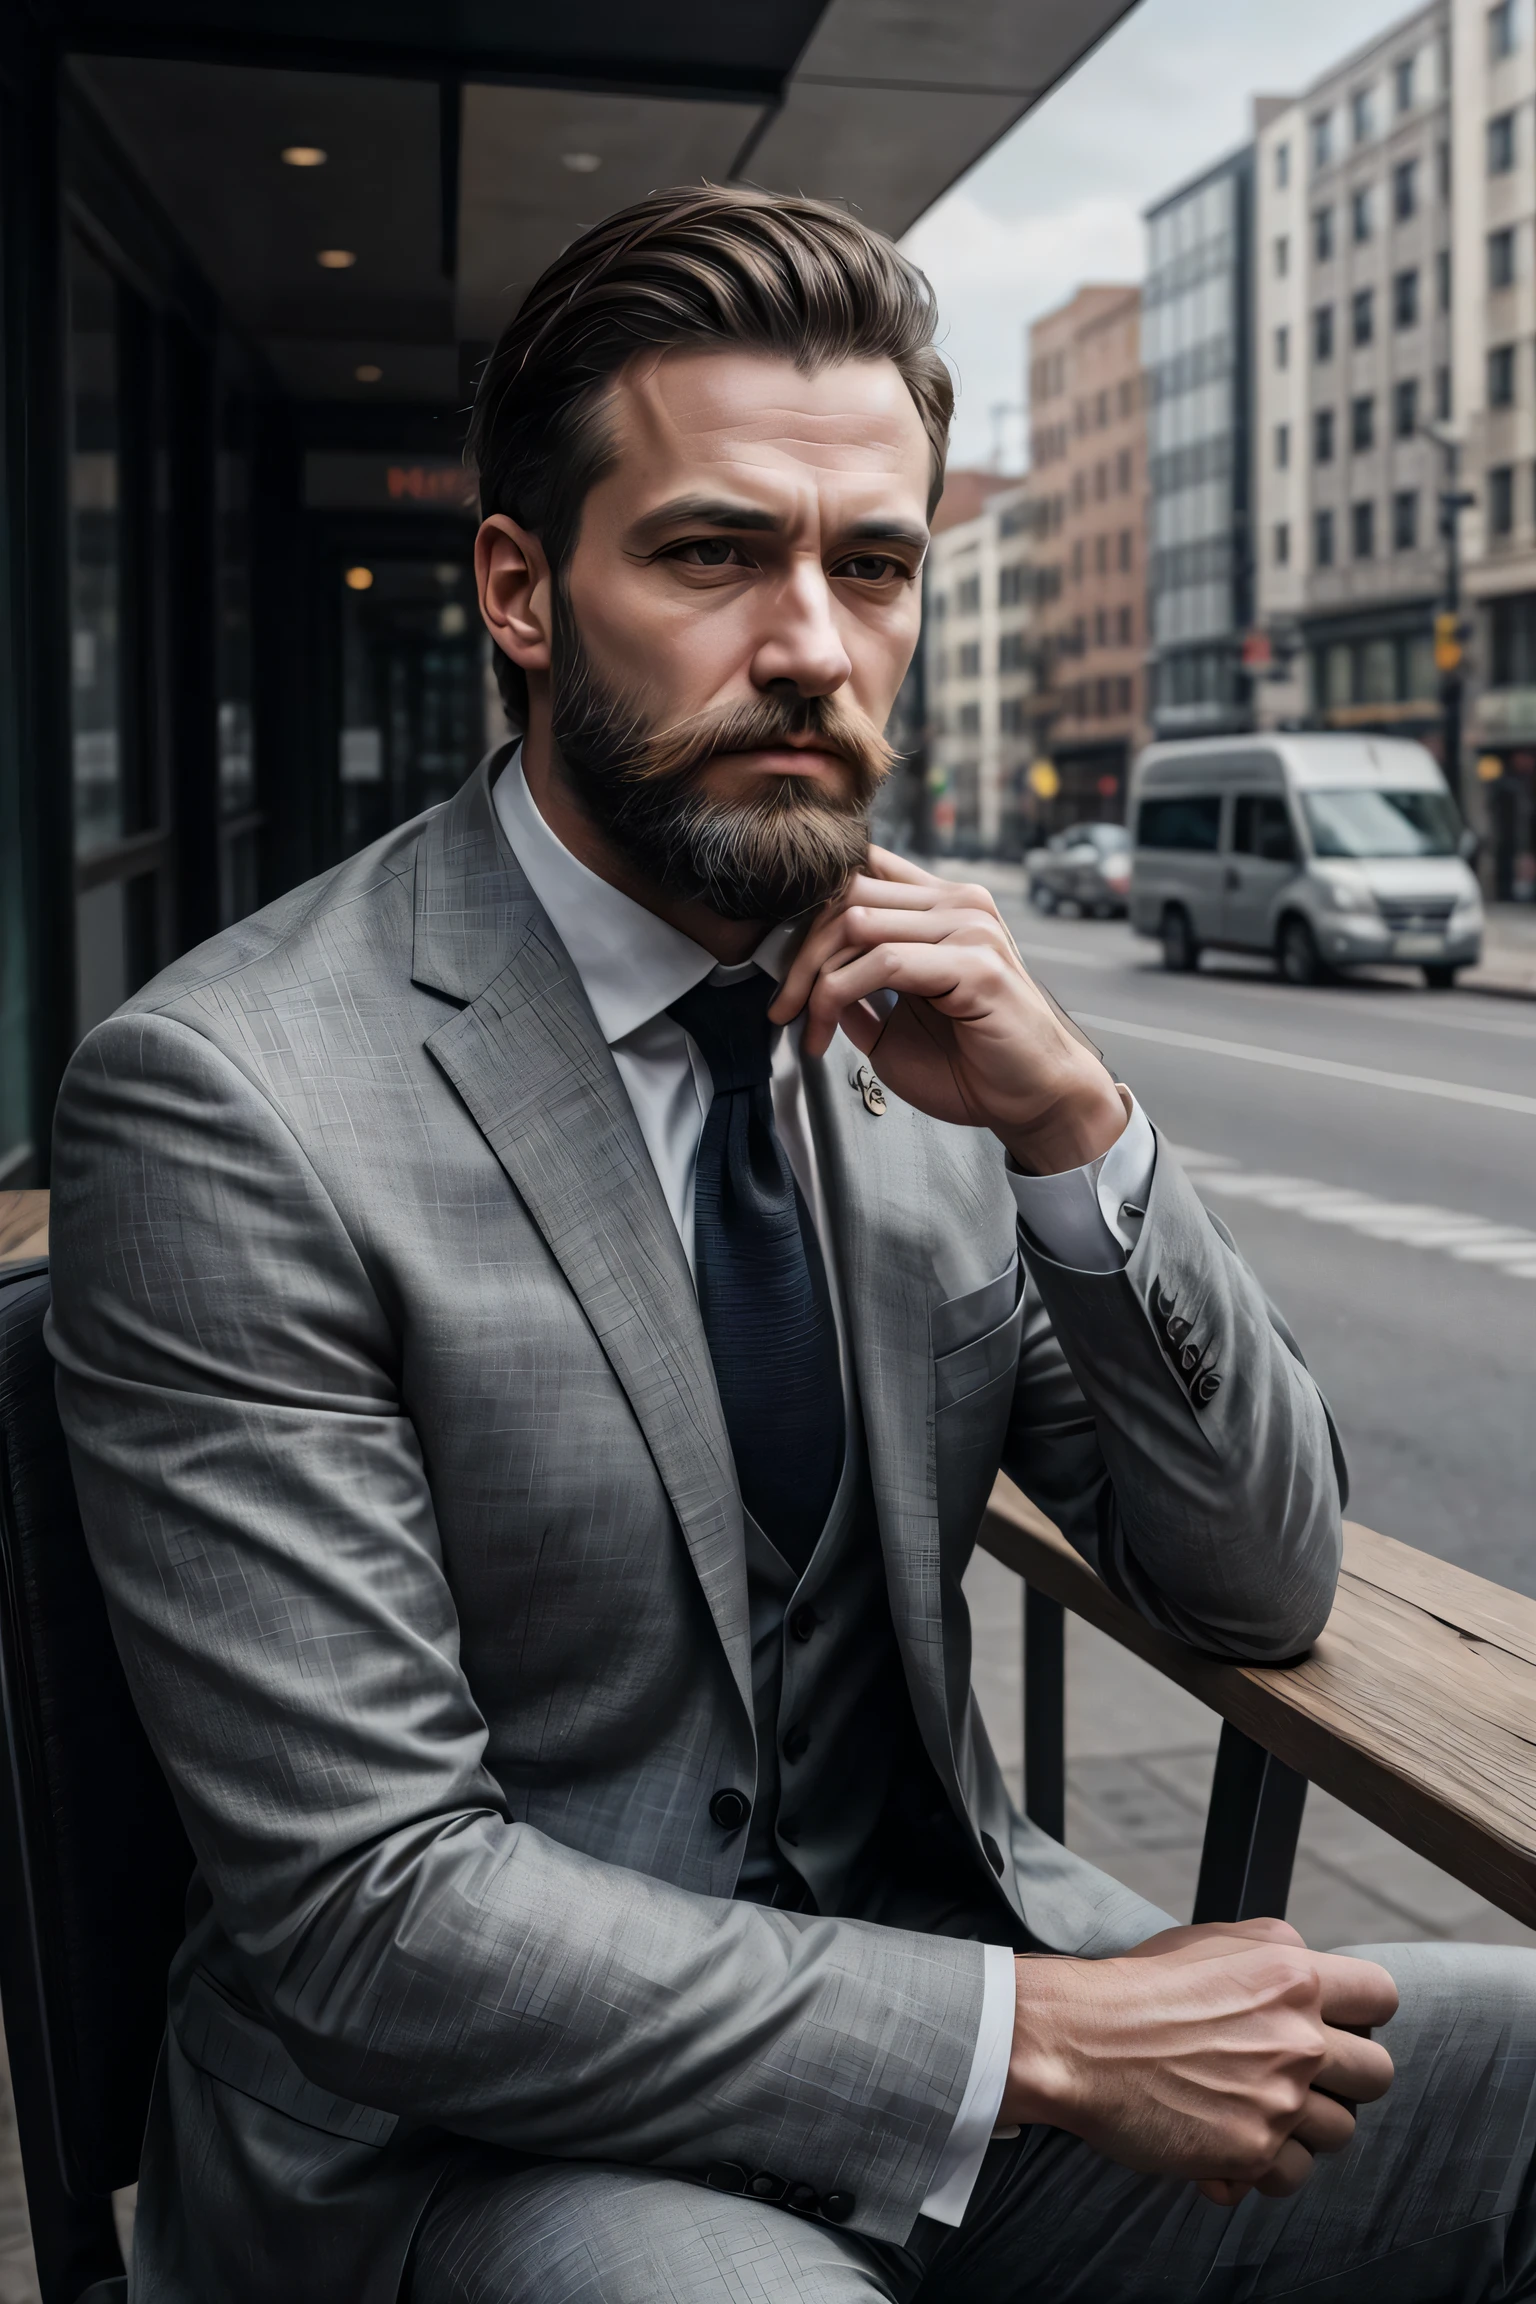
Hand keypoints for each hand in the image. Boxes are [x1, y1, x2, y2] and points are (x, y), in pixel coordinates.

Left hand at [768, 848, 1126, 1175]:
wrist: (1032, 1100)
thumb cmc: (971, 1064)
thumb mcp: (894, 1017)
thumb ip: (856, 983)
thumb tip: (804, 971)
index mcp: (942, 906)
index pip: (860, 871)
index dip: (808, 912)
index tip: (782, 967)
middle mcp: (959, 903)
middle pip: (848, 893)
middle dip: (799, 952)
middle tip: (782, 1007)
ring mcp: (970, 928)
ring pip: (858, 923)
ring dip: (814, 979)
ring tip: (805, 1025)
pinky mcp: (976, 964)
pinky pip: (886, 963)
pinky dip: (839, 996)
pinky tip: (827, 1032)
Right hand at [1002, 1917, 1396, 2204]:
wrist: (1080, 2040)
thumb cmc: (1138, 1986)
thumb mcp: (1213, 1938)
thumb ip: (1276, 1951)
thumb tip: (1310, 1970)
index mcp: (1293, 1975)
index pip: (1382, 1996)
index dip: (1362, 2013)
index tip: (1338, 2025)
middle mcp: (1298, 2037)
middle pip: (1378, 2075)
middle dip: (1345, 2079)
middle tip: (1301, 2077)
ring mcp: (1280, 2099)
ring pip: (1340, 2132)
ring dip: (1304, 2127)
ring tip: (1259, 2113)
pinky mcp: (1253, 2151)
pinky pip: (1293, 2174)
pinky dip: (1269, 2169)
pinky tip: (1235, 2147)